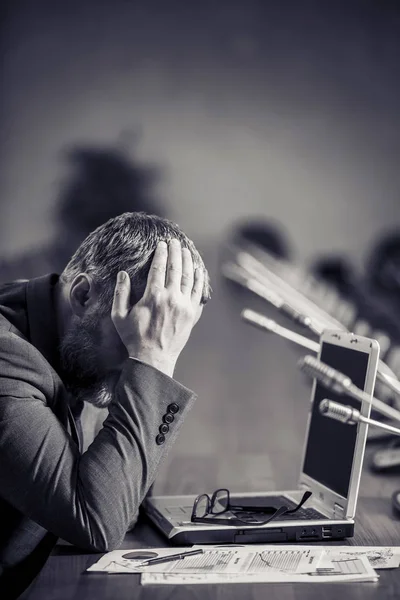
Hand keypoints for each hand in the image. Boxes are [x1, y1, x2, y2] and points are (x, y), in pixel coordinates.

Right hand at [111, 239, 203, 376]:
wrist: (153, 359)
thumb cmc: (134, 338)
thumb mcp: (119, 316)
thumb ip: (120, 293)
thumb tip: (122, 273)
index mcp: (153, 296)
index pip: (159, 268)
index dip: (161, 253)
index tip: (162, 244)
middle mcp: (171, 298)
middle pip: (175, 268)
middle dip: (175, 252)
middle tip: (175, 242)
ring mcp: (184, 306)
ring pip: (189, 277)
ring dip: (187, 261)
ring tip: (185, 251)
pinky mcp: (192, 314)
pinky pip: (197, 292)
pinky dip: (198, 279)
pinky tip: (197, 270)